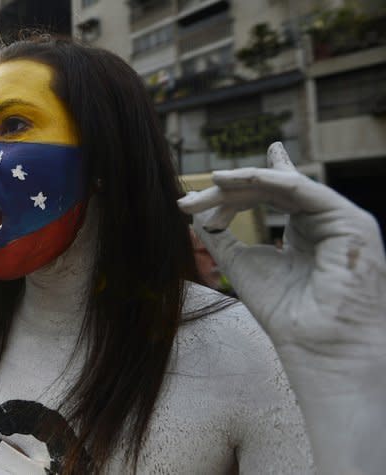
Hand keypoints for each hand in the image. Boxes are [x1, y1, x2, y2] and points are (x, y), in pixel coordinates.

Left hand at [178, 142, 385, 472]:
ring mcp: (340, 219)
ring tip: (211, 184)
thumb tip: (195, 214)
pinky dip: (268, 181)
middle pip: (270, 190)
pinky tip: (238, 182)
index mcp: (307, 230)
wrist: (317, 345)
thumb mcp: (240, 264)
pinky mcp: (350, 220)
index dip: (254, 177)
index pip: (279, 193)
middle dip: (227, 191)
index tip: (221, 172)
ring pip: (282, 186)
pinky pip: (303, 190)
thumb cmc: (283, 313)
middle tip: (189, 201)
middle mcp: (325, 220)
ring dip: (241, 185)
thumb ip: (222, 237)